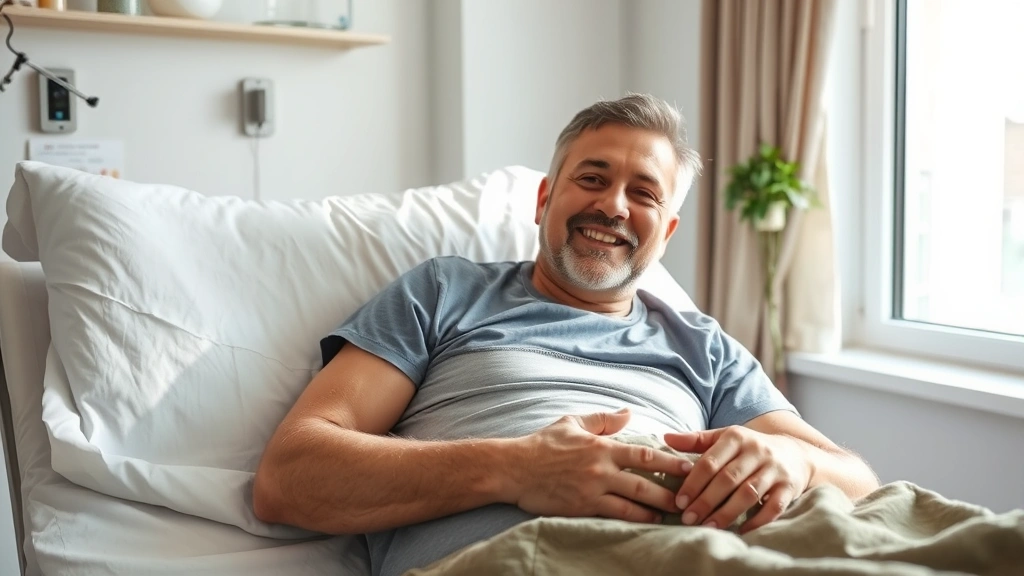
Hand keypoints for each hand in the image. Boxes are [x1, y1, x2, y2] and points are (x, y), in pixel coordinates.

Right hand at [507, 409, 687, 522]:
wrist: (514, 468)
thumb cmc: (542, 444)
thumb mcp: (572, 423)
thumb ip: (602, 420)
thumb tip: (628, 414)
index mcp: (601, 447)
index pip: (643, 454)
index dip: (669, 461)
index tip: (688, 466)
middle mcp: (600, 469)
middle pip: (645, 482)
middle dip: (671, 490)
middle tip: (692, 495)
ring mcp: (592, 490)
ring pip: (633, 503)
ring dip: (657, 510)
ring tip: (675, 514)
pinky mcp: (582, 507)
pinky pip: (614, 515)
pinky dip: (634, 519)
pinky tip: (648, 523)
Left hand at [664, 426, 810, 533]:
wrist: (796, 452)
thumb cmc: (750, 447)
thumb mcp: (725, 438)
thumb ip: (697, 440)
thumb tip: (666, 437)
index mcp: (736, 437)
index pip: (710, 462)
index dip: (693, 483)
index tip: (679, 502)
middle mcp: (756, 451)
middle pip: (727, 479)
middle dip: (706, 501)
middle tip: (688, 519)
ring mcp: (774, 470)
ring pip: (748, 493)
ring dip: (726, 512)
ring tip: (708, 527)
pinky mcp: (789, 487)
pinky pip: (773, 507)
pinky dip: (757, 521)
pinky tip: (741, 531)